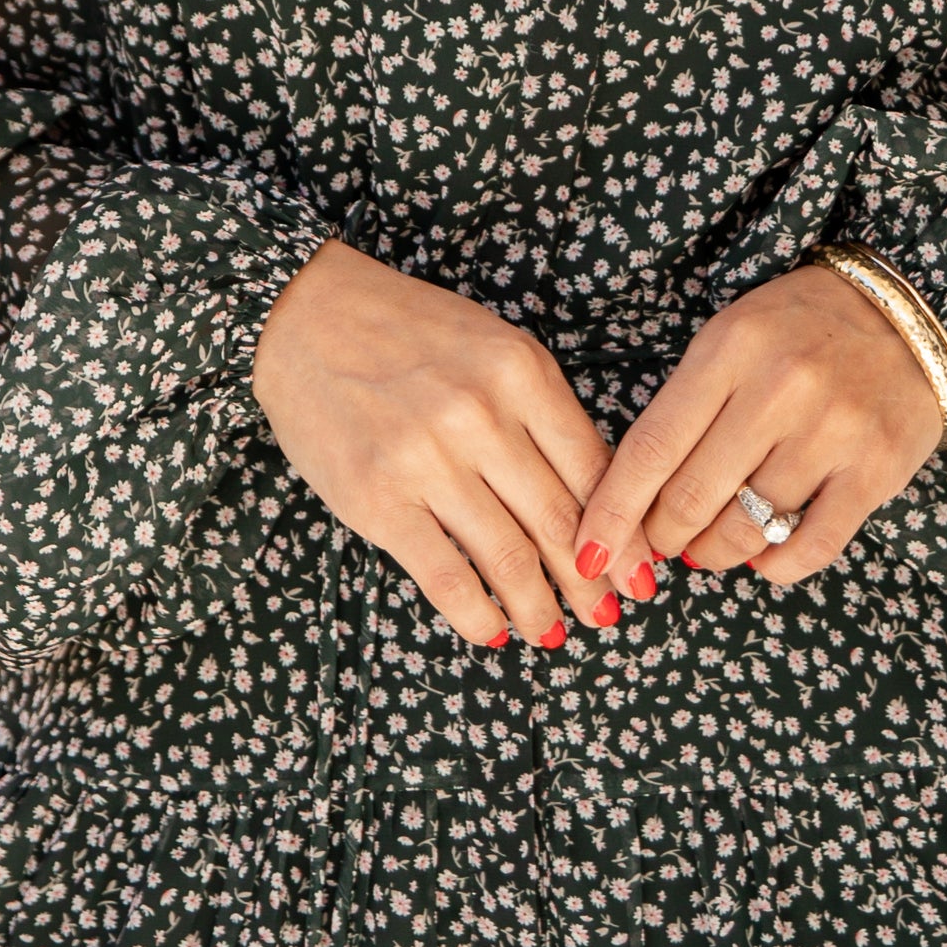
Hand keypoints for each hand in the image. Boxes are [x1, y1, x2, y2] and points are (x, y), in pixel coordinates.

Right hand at [252, 239, 630, 649]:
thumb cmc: (407, 332)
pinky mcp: (378, 499)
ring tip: (553, 631)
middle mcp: (482, 416)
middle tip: (608, 616)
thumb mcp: (494, 348)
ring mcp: (427, 459)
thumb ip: (541, 412)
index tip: (640, 572)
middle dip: (592, 583)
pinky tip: (493, 631)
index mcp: (522, 373)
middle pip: (560, 521)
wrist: (306, 315)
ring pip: (508, 556)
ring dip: (539, 607)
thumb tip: (594, 495)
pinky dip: (477, 614)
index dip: (625, 536)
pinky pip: (444, 575)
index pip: (596, 472)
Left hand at [570, 263, 942, 594]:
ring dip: (713, 554)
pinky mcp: (875, 470)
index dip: (612, 511)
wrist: (906, 314)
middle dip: (662, 536)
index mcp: (729, 351)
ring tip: (708, 548)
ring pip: (746, 528)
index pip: (650, 448)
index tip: (588, 549)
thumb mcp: (730, 341)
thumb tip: (636, 500)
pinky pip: (810, 547)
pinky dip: (774, 567)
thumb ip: (684, 410)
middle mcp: (779, 390)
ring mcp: (831, 432)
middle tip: (661, 542)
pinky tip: (762, 557)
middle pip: (692, 497)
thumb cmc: (800, 332)